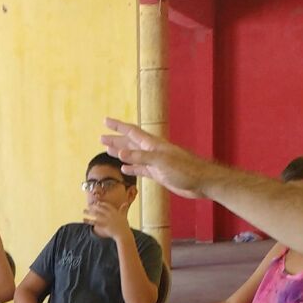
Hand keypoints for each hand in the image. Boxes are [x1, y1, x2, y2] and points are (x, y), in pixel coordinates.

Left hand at [83, 201, 132, 239]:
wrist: (123, 234)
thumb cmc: (124, 226)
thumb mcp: (124, 216)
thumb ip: (123, 209)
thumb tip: (126, 203)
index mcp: (114, 211)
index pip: (106, 206)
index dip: (101, 204)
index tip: (97, 203)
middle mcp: (110, 214)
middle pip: (100, 209)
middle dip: (93, 206)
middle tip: (88, 205)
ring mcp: (106, 220)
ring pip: (96, 214)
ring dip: (89, 212)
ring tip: (84, 211)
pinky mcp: (103, 225)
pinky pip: (94, 222)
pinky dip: (88, 221)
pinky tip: (84, 219)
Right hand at [101, 118, 216, 199]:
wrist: (201, 181)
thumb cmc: (184, 169)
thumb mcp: (160, 162)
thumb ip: (140, 157)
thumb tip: (119, 154)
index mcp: (152, 144)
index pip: (131, 132)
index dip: (118, 126)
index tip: (105, 120)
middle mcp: (152, 151)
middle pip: (130, 143)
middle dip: (116, 140)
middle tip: (102, 138)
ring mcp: (155, 162)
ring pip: (133, 156)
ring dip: (121, 153)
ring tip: (108, 151)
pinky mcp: (158, 174)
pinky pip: (141, 169)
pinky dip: (131, 168)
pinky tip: (124, 169)